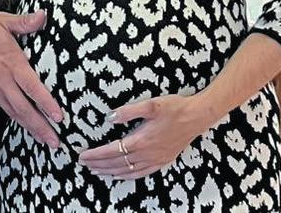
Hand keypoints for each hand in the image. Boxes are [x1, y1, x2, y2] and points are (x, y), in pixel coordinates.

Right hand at [0, 9, 62, 148]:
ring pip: (12, 112)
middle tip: (56, 143)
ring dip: (29, 127)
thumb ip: (24, 22)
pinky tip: (20, 120)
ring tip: (42, 139)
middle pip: (24, 109)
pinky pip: (1, 107)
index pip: (32, 88)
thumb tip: (43, 15)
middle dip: (41, 127)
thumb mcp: (2, 20)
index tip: (59, 118)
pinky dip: (13, 117)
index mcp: (11, 62)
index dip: (47, 104)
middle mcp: (2, 80)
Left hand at [78, 94, 208, 178]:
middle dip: (99, 164)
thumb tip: (109, 117)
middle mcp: (147, 154)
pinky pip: (141, 174)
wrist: (197, 117)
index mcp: (141, 140)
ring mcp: (155, 159)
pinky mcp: (162, 161)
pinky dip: (127, 176)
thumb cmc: (174, 107)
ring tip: (96, 172)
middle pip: (117, 163)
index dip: (96, 154)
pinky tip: (120, 176)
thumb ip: (128, 111)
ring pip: (127, 171)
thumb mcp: (150, 104)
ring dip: (110, 172)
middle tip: (83, 164)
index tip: (82, 156)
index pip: (112, 151)